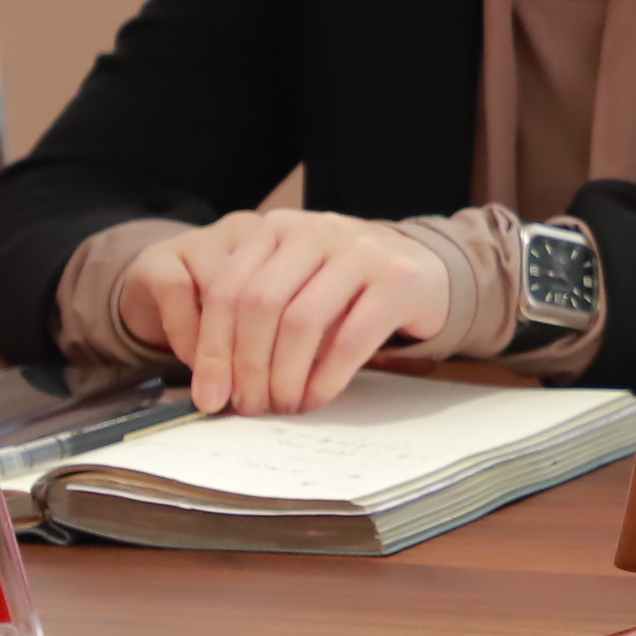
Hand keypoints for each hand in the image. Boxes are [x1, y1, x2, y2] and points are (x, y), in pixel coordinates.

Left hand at [114, 210, 452, 416]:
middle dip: (247, 366)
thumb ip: (255, 319)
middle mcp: (316, 231)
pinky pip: (350, 338)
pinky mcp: (397, 280)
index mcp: (277, 228)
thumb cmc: (347, 290)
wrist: (425, 271)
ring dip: (285, 376)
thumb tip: (214, 386)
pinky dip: (326, 378)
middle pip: (261, 305)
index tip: (210, 396)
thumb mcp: (296, 286)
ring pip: (302, 321)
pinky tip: (316, 398)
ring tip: (283, 405)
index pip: (229, 291)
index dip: (213, 349)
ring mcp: (360, 251)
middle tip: (249, 407)